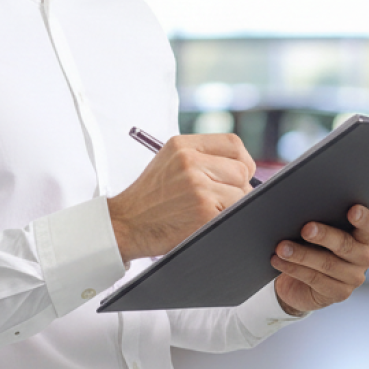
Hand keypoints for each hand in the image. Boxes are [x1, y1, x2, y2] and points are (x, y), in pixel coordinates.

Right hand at [108, 134, 255, 261]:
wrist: (124, 225)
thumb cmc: (150, 198)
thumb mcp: (170, 162)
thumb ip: (203, 157)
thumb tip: (245, 169)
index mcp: (183, 146)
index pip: (233, 144)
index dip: (241, 161)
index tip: (235, 175)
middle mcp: (190, 162)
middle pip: (242, 170)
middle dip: (238, 187)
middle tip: (219, 199)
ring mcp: (198, 186)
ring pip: (242, 193)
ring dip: (232, 206)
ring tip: (207, 211)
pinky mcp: (204, 210)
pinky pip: (234, 213)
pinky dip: (225, 219)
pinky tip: (203, 221)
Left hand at [271, 204, 368, 315]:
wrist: (301, 282)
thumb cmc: (310, 245)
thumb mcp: (316, 230)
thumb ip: (315, 215)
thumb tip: (293, 200)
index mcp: (363, 236)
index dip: (364, 218)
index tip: (351, 210)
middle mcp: (363, 257)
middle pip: (346, 245)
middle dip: (324, 235)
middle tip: (305, 228)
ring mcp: (353, 278)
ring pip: (327, 264)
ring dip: (301, 254)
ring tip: (281, 247)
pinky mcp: (338, 293)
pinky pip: (314, 279)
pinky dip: (294, 269)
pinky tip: (278, 261)